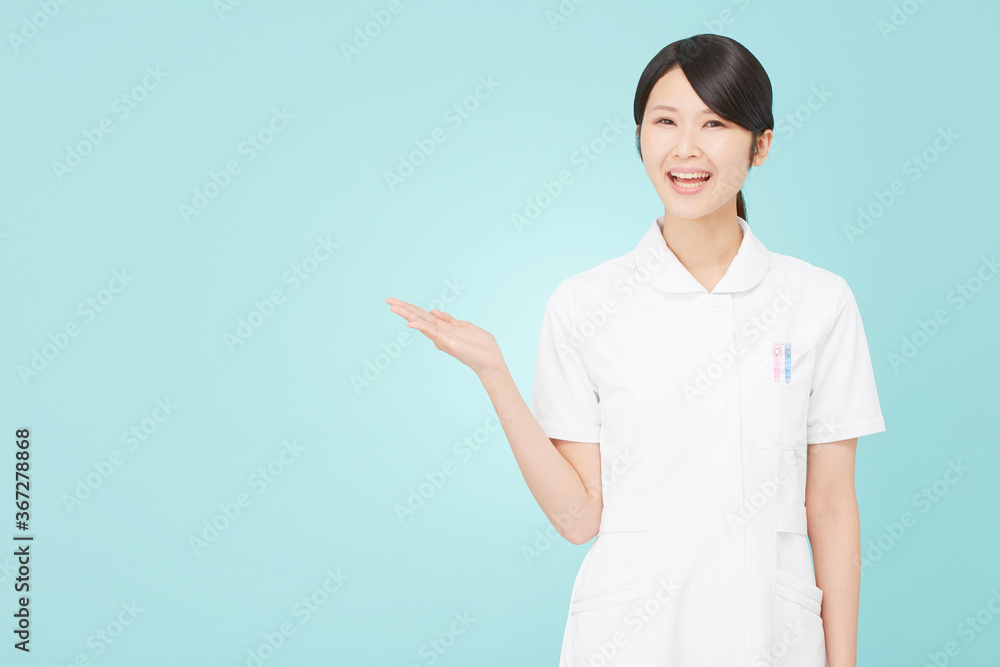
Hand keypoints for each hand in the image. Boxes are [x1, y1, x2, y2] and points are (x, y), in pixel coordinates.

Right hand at [385, 297, 504, 378]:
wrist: (491, 361)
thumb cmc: (481, 346)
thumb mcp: (464, 326)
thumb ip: (449, 320)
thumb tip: (434, 311)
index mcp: (443, 328)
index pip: (423, 315)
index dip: (410, 308)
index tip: (395, 301)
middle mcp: (439, 333)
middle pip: (418, 317)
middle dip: (403, 309)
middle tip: (388, 301)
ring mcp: (442, 338)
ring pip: (421, 323)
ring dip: (407, 315)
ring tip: (393, 307)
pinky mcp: (448, 342)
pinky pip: (433, 333)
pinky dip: (422, 327)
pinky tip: (411, 323)